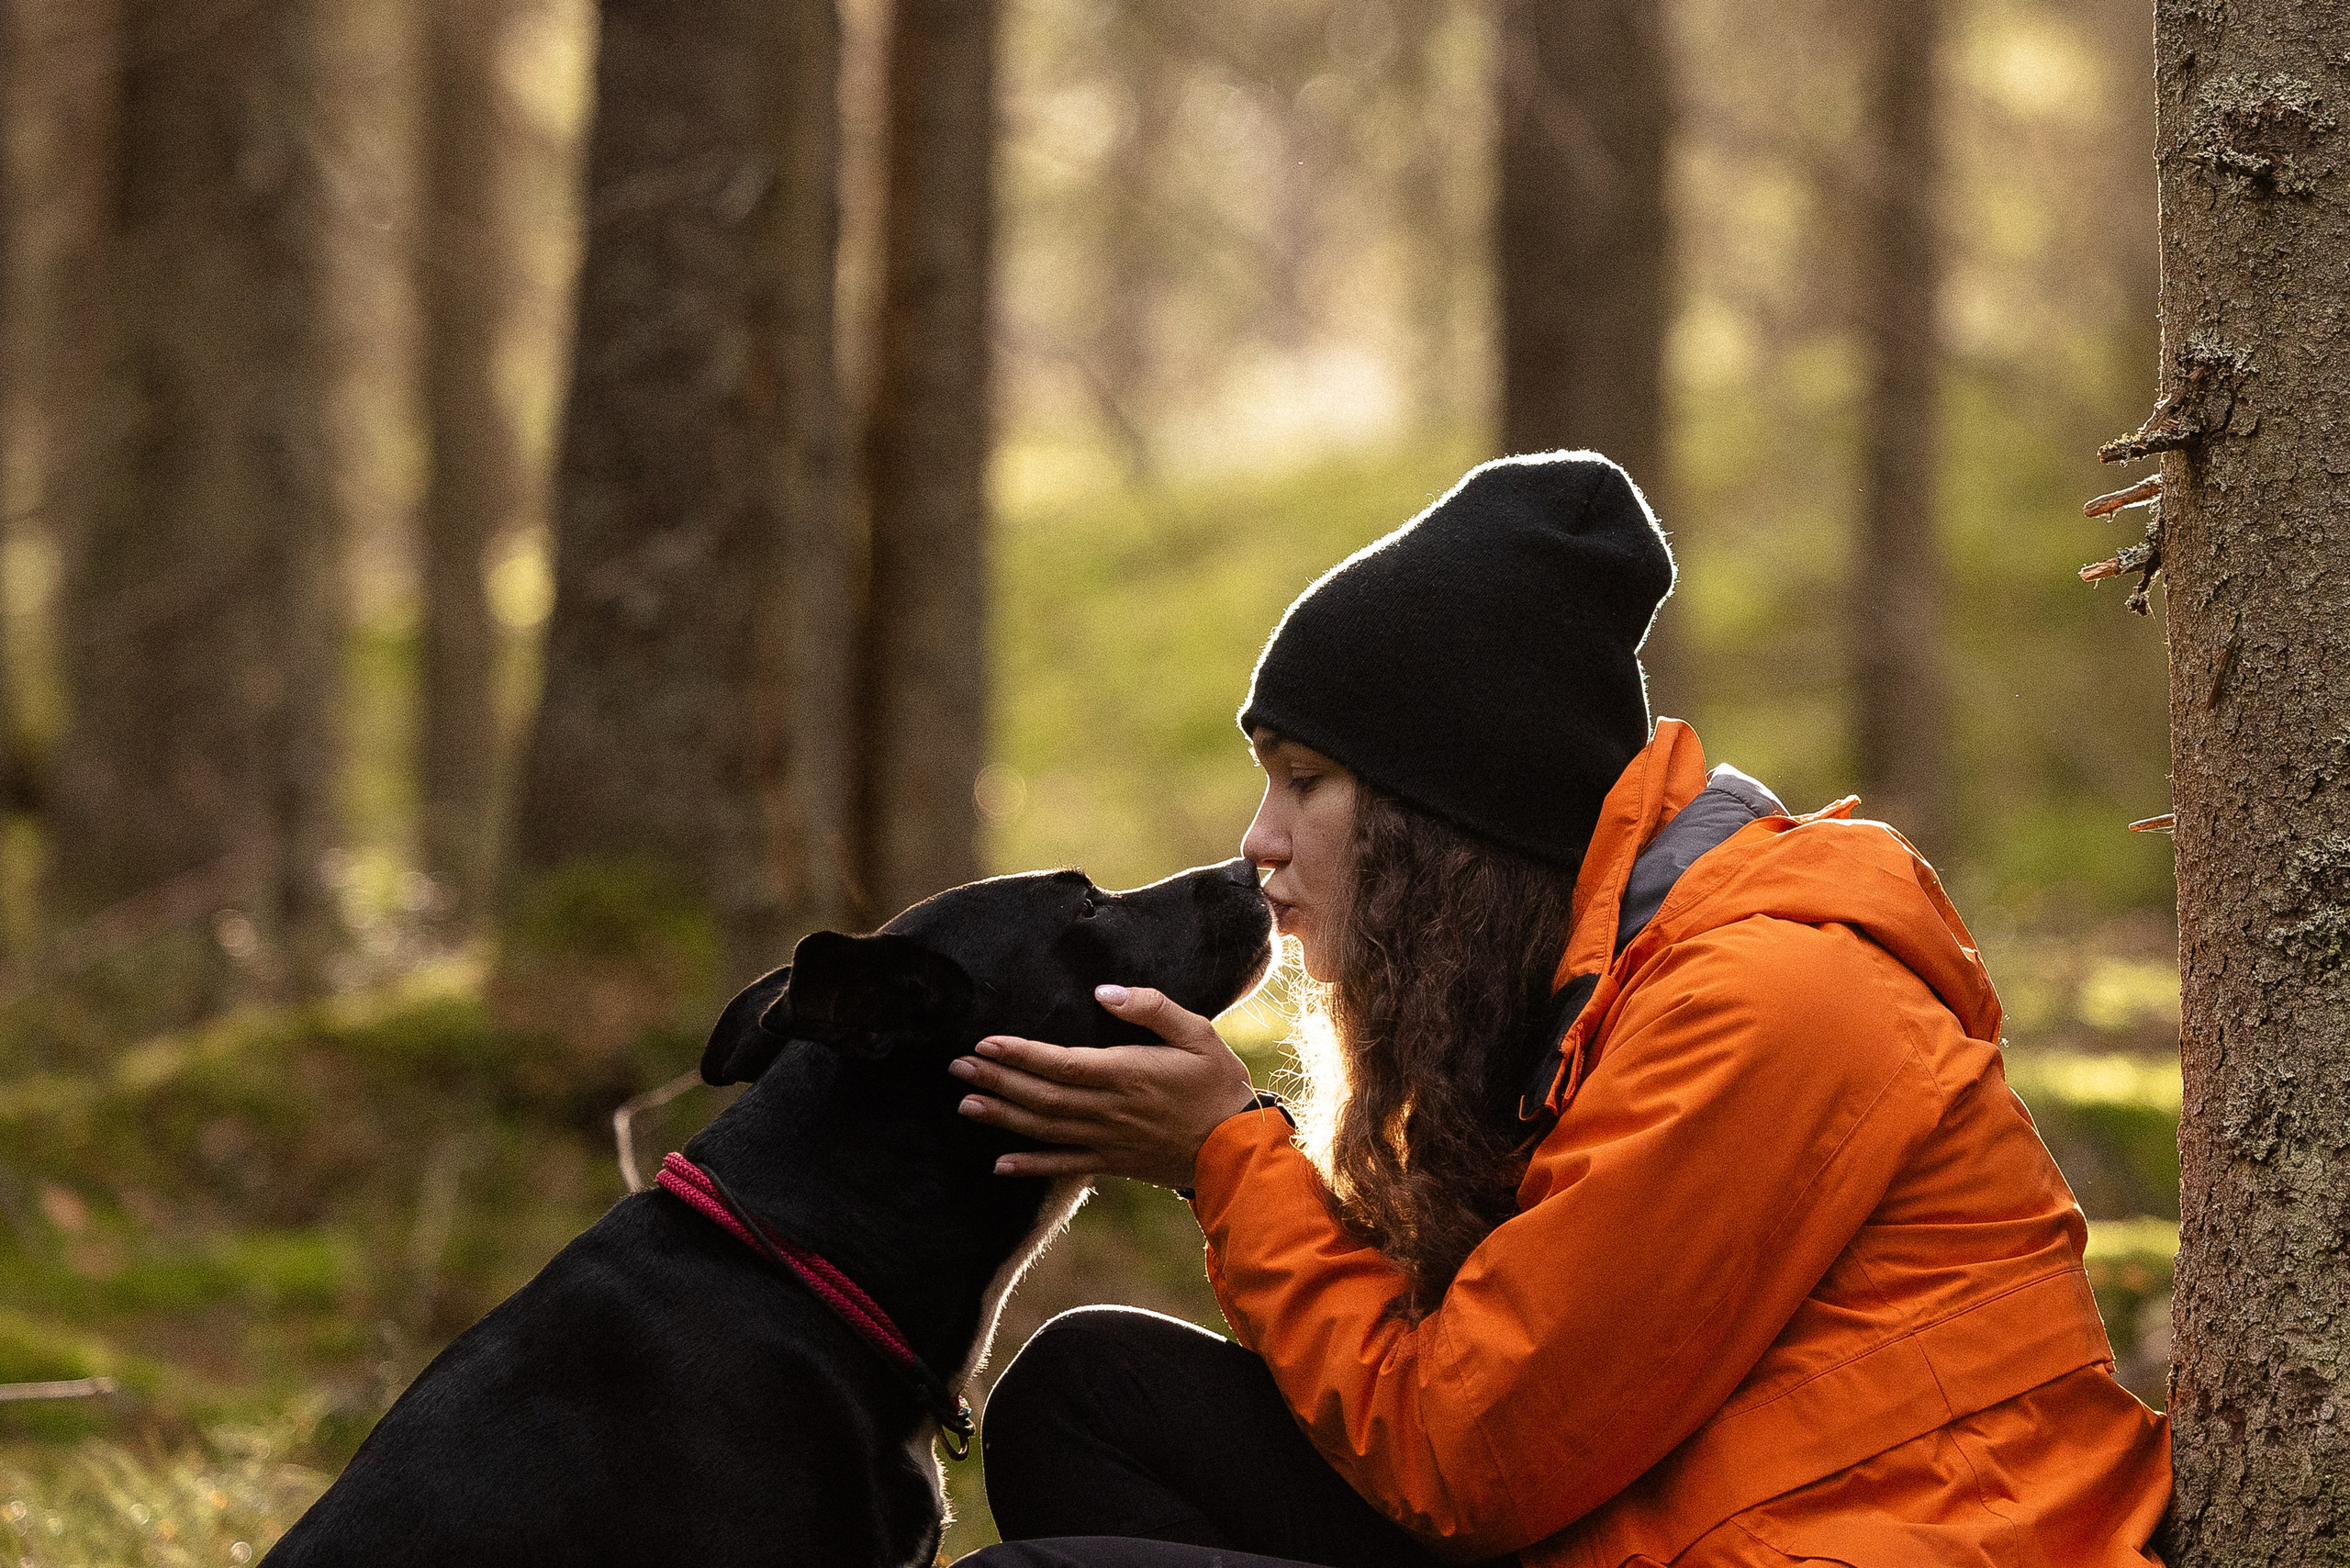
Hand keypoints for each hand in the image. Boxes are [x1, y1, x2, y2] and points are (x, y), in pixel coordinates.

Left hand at [948, 985, 1260, 1189]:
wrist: (1239, 1151)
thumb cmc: (1220, 1086)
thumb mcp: (1199, 1034)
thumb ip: (1152, 1008)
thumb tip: (1105, 992)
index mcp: (1127, 1073)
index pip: (1061, 1063)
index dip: (1020, 1055)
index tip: (986, 1043)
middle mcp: (1110, 1109)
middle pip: (1042, 1095)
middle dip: (997, 1081)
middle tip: (958, 1068)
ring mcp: (1108, 1140)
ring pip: (1045, 1129)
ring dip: (1003, 1117)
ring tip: (965, 1105)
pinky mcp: (1113, 1162)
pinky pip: (1065, 1166)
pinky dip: (1031, 1166)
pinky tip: (1000, 1163)